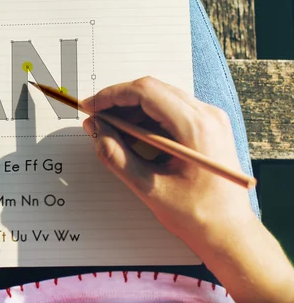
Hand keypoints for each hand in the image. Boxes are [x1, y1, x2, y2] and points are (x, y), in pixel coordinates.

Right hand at [80, 76, 256, 249]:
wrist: (232, 234)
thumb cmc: (197, 216)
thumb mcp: (149, 187)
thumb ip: (117, 156)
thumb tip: (95, 128)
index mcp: (195, 127)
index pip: (145, 92)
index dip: (112, 95)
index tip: (90, 106)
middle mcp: (206, 115)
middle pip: (153, 90)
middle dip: (119, 101)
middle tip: (96, 117)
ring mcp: (210, 118)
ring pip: (161, 97)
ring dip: (132, 109)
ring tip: (111, 129)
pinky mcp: (208, 125)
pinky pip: (172, 109)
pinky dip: (148, 117)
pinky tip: (133, 135)